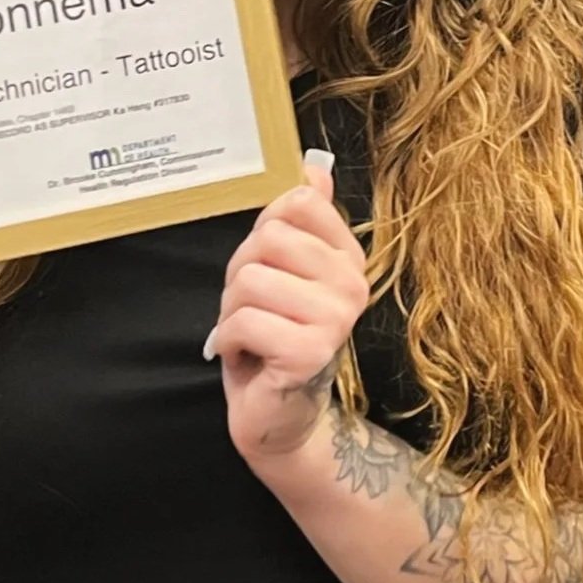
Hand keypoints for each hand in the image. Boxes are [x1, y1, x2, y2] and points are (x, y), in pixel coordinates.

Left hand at [207, 152, 367, 464]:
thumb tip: (313, 167)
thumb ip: (300, 220)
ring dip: (232, 310)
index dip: (264, 232)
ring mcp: (336, 319)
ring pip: (251, 279)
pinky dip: (228, 339)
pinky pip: (244, 321)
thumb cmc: (275, 338)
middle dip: (241, 274)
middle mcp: (353, 284)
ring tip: (249, 332)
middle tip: (252, 307)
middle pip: (269, 239)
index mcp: (349, 257)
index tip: (268, 267)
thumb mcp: (283, 271)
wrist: (279, 415)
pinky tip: (246, 355)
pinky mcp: (311, 352)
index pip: (300, 203)